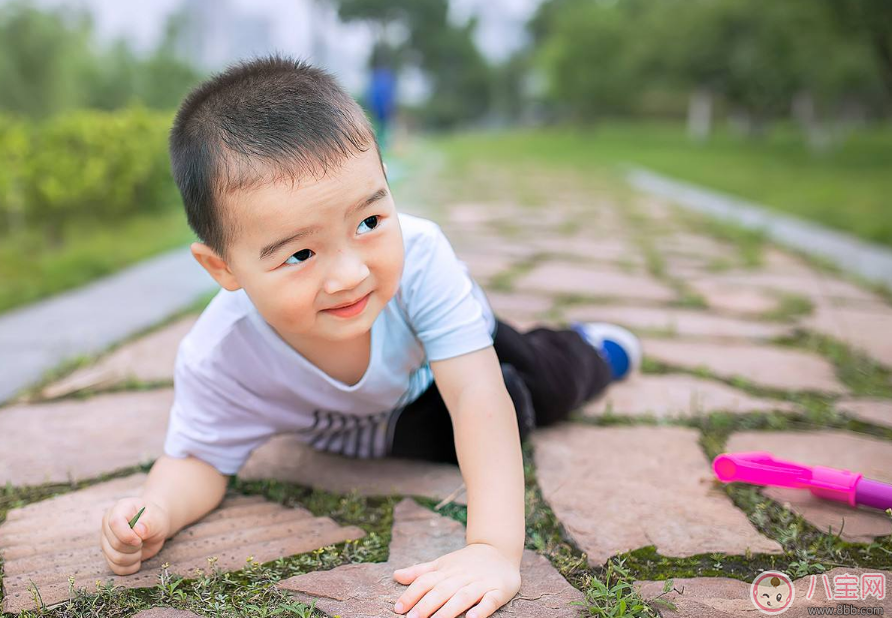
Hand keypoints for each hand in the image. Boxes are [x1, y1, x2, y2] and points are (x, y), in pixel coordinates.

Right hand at [99, 497, 169, 574]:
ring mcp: (106, 541)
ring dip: (134, 557)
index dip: (128, 535)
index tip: (140, 538)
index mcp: (119, 509)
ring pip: (115, 558)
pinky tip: (137, 557)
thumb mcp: (157, 518)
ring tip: (140, 547)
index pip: (115, 523)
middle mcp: (107, 524)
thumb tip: (139, 531)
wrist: (154, 528)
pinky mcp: (109, 555)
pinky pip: (117, 569)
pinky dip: (131, 567)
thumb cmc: (155, 519)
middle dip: (135, 546)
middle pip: (115, 544)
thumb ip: (149, 523)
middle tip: (143, 540)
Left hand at [392, 542, 521, 617]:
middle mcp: (462, 576)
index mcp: (447, 570)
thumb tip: (396, 575)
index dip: (412, 594)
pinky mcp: (498, 591)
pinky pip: (489, 601)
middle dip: (426, 605)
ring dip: (449, 610)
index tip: (399, 608)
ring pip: (463, 597)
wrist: (499, 549)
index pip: (426, 581)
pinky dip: (481, 610)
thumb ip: (420, 572)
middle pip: (442, 590)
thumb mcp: (443, 563)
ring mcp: (480, 583)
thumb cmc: (466, 562)